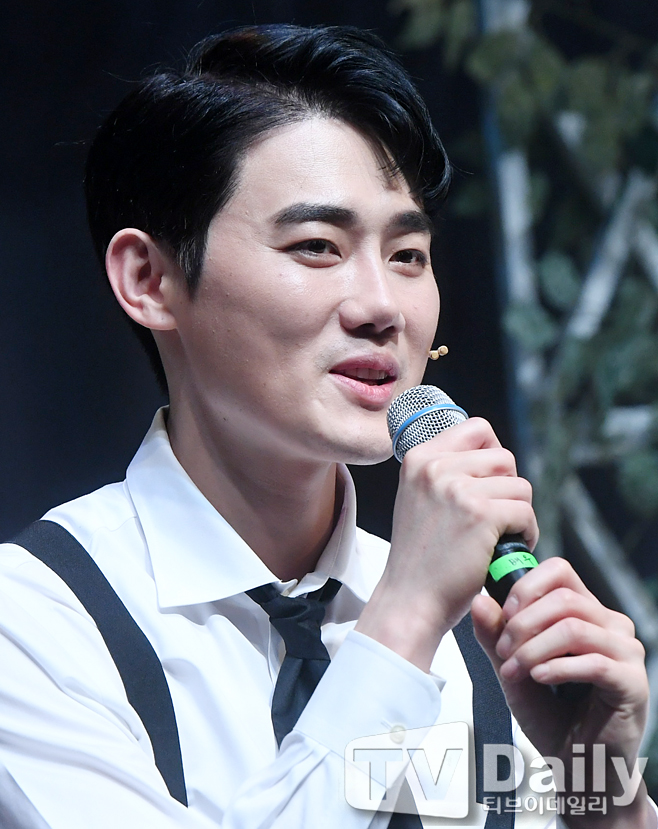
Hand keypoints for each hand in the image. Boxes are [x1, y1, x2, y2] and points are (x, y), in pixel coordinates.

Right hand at [356, 417, 537, 669]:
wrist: (410, 601)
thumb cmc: (420, 559)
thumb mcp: (418, 499)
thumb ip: (445, 473)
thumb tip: (491, 454)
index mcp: (419, 459)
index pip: (478, 429)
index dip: (493, 456)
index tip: (489, 485)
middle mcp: (435, 467)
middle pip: (504, 458)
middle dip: (508, 491)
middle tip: (495, 520)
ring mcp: (457, 489)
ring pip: (520, 486)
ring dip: (518, 514)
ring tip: (499, 538)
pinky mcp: (481, 514)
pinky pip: (525, 512)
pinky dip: (526, 534)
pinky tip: (504, 550)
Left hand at [472, 558, 654, 826]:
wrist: (578, 768)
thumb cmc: (552, 717)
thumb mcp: (513, 671)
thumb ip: (496, 638)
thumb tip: (479, 600)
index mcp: (586, 613)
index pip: (560, 572)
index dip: (526, 586)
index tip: (502, 614)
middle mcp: (611, 625)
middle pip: (563, 597)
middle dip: (522, 623)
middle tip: (503, 653)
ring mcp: (626, 652)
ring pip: (574, 627)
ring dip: (534, 648)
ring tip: (514, 671)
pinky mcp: (633, 682)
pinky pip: (593, 662)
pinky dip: (557, 667)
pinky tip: (538, 678)